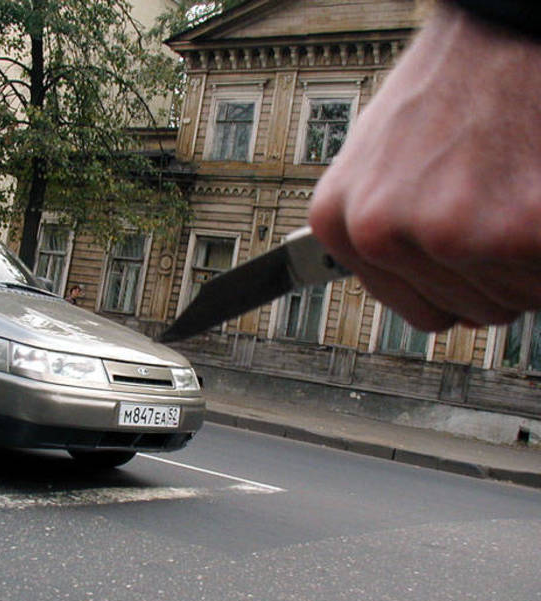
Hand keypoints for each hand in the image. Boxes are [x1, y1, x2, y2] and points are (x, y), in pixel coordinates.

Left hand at [309, 2, 540, 331]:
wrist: (496, 31)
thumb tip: (407, 285)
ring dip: (521, 260)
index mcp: (339, 224)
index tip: (470, 252)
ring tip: (510, 188)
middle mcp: (379, 235)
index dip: (456, 284)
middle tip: (494, 204)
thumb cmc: (445, 89)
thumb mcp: (376, 166)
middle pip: (462, 310)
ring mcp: (442, 234)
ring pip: (508, 300)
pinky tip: (533, 192)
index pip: (415, 309)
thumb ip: (383, 233)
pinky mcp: (509, 229)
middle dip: (489, 271)